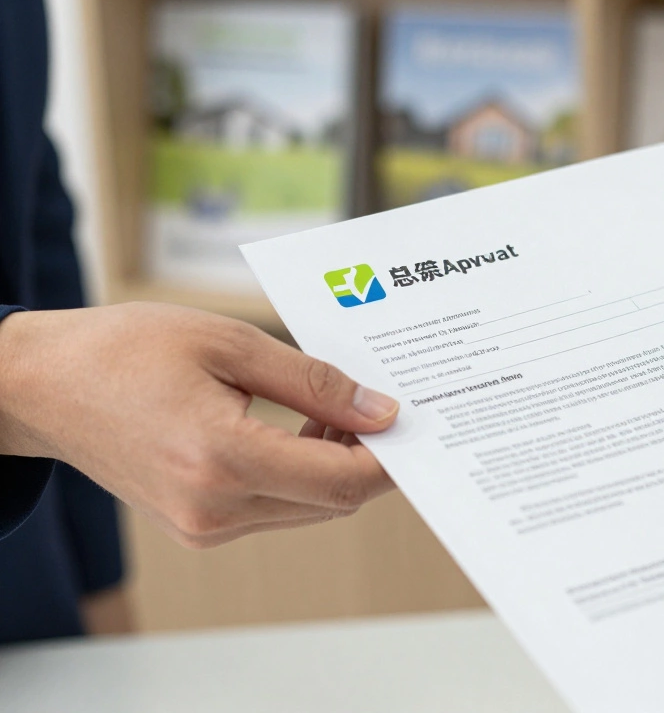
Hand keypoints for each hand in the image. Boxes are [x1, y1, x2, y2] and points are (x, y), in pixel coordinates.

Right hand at [0, 302, 399, 547]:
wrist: (42, 386)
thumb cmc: (125, 350)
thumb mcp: (230, 343)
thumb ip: (314, 382)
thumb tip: (381, 411)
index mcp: (221, 459)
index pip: (341, 481)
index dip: (389, 458)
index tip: (413, 424)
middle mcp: (214, 508)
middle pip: (332, 501)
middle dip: (368, 458)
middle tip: (382, 405)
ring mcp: (204, 526)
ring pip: (308, 508)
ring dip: (335, 467)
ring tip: (338, 409)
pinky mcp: (197, 527)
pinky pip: (276, 508)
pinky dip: (301, 475)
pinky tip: (302, 430)